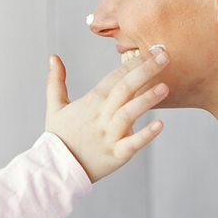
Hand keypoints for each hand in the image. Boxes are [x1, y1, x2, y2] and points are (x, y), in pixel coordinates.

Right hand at [44, 46, 169, 182]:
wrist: (56, 169)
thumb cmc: (59, 138)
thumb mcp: (54, 107)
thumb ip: (56, 81)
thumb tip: (53, 57)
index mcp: (91, 102)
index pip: (115, 76)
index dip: (133, 61)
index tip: (151, 49)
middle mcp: (102, 116)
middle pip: (124, 88)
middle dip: (145, 70)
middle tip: (165, 55)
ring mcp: (109, 135)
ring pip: (129, 113)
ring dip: (147, 99)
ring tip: (165, 87)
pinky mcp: (116, 155)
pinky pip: (132, 144)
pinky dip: (146, 135)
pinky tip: (160, 125)